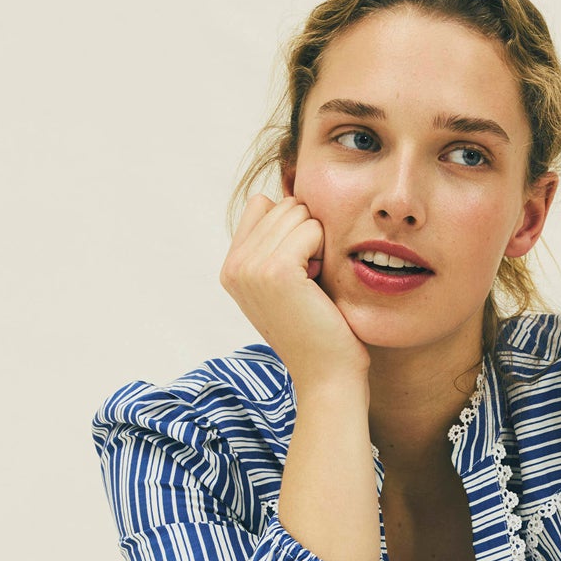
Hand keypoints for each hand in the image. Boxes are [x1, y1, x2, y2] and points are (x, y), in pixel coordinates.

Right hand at [219, 192, 370, 391]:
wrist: (328, 375)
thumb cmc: (320, 329)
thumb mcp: (289, 280)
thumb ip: (278, 239)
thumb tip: (289, 186)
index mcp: (231, 267)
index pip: (263, 204)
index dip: (292, 228)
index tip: (300, 273)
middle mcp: (233, 266)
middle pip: (282, 204)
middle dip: (307, 235)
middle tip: (310, 283)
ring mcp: (249, 268)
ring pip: (298, 213)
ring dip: (318, 243)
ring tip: (313, 284)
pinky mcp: (274, 271)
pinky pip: (311, 228)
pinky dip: (324, 250)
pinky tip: (319, 283)